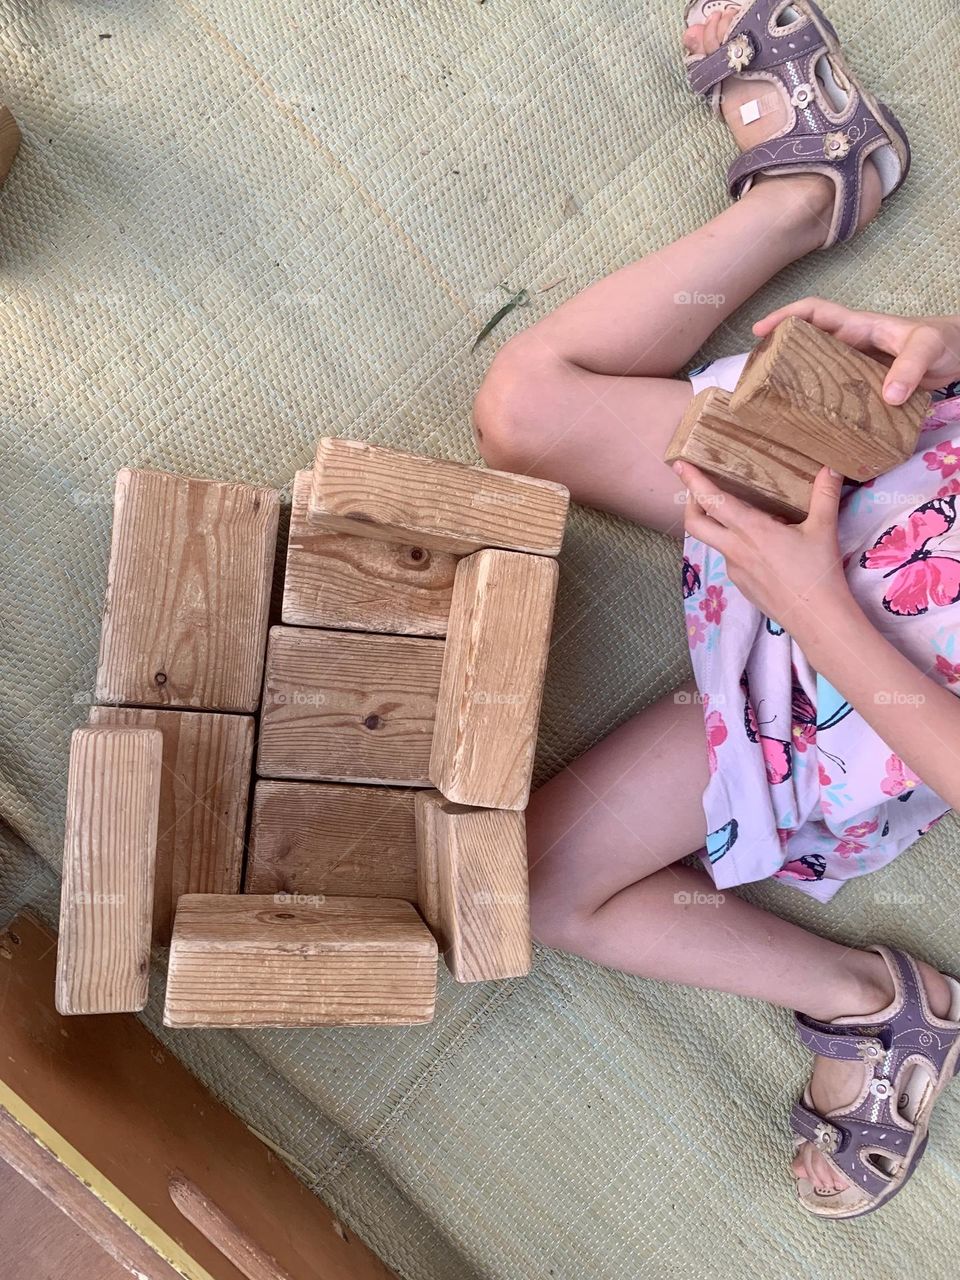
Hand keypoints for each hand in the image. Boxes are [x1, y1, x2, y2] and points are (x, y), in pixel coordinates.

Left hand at [675, 461, 851, 628]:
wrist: (816, 620)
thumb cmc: (818, 573)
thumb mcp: (823, 529)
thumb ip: (824, 494)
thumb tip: (832, 467)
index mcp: (751, 531)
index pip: (712, 501)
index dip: (693, 481)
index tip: (679, 464)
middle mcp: (735, 549)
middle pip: (695, 524)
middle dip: (690, 502)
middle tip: (698, 488)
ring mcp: (735, 570)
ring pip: (715, 542)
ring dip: (717, 524)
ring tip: (740, 513)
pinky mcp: (741, 585)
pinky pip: (732, 559)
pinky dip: (737, 545)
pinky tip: (760, 544)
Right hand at [753, 298, 959, 404]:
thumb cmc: (946, 341)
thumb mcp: (928, 347)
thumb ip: (910, 367)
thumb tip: (888, 396)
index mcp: (858, 327)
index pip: (814, 312)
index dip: (784, 317)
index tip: (759, 332)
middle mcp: (852, 345)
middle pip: (806, 343)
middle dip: (778, 353)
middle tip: (756, 376)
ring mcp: (857, 367)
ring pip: (817, 370)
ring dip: (796, 381)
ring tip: (773, 402)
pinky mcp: (866, 388)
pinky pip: (836, 393)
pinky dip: (820, 404)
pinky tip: (812, 423)